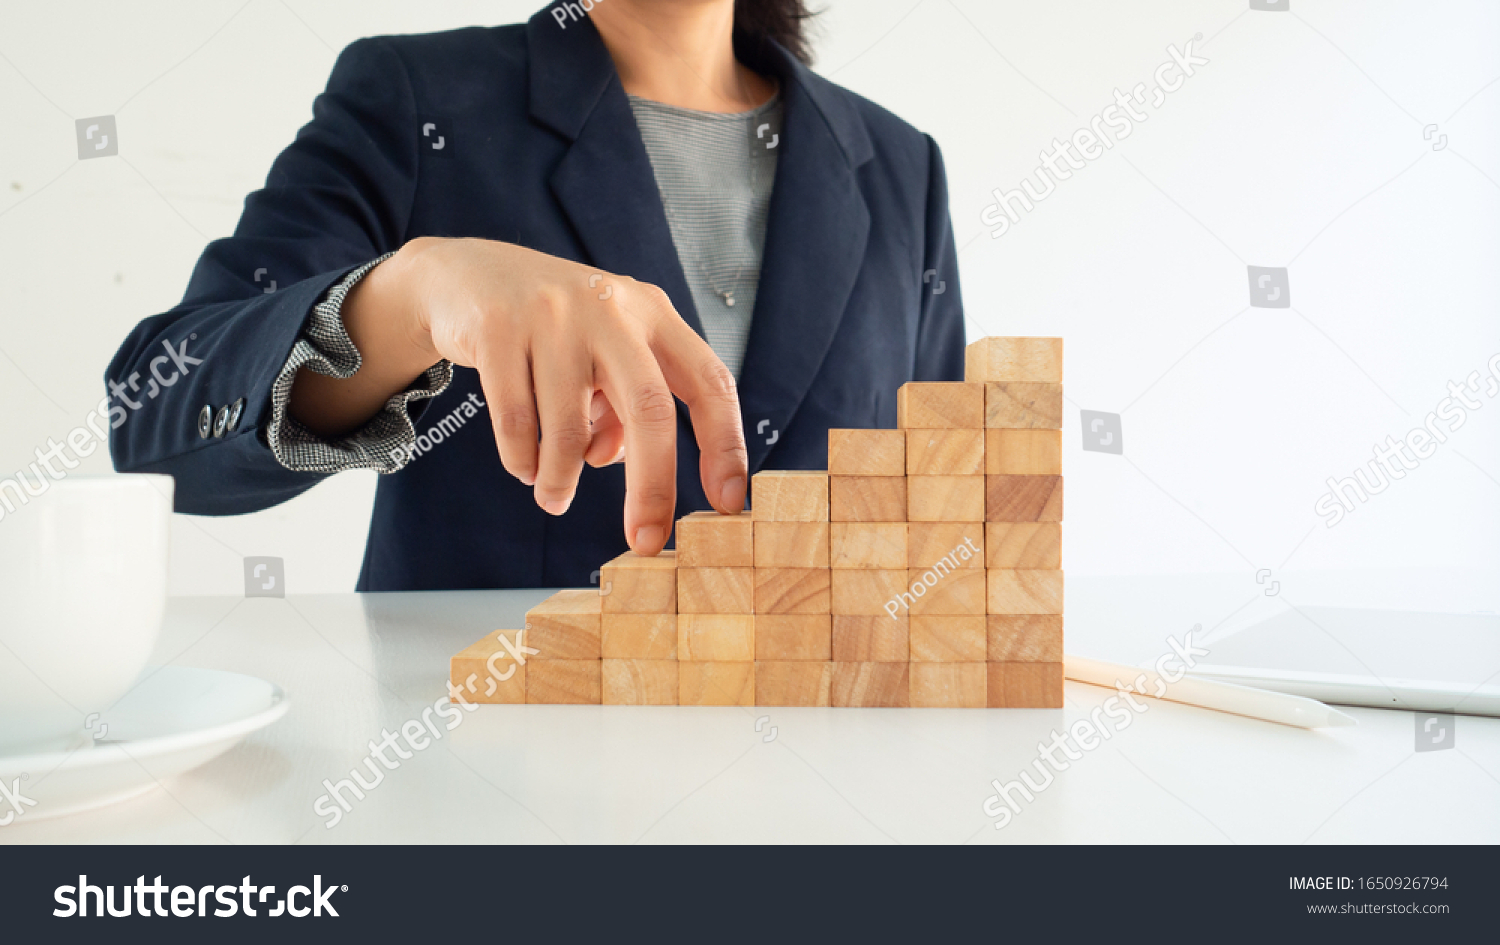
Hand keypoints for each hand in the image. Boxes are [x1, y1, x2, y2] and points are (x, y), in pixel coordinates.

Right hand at [292, 237, 747, 555]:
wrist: (463, 276)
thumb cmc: (551, 330)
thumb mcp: (601, 357)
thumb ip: (622, 407)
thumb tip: (620, 463)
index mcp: (652, 314)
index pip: (709, 382)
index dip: (725, 445)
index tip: (729, 502)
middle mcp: (611, 309)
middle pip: (649, 410)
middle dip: (651, 487)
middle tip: (645, 542)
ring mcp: (553, 314)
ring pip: (570, 427)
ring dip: (562, 480)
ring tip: (553, 498)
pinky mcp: (497, 327)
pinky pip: (517, 422)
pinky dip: (522, 461)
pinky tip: (524, 466)